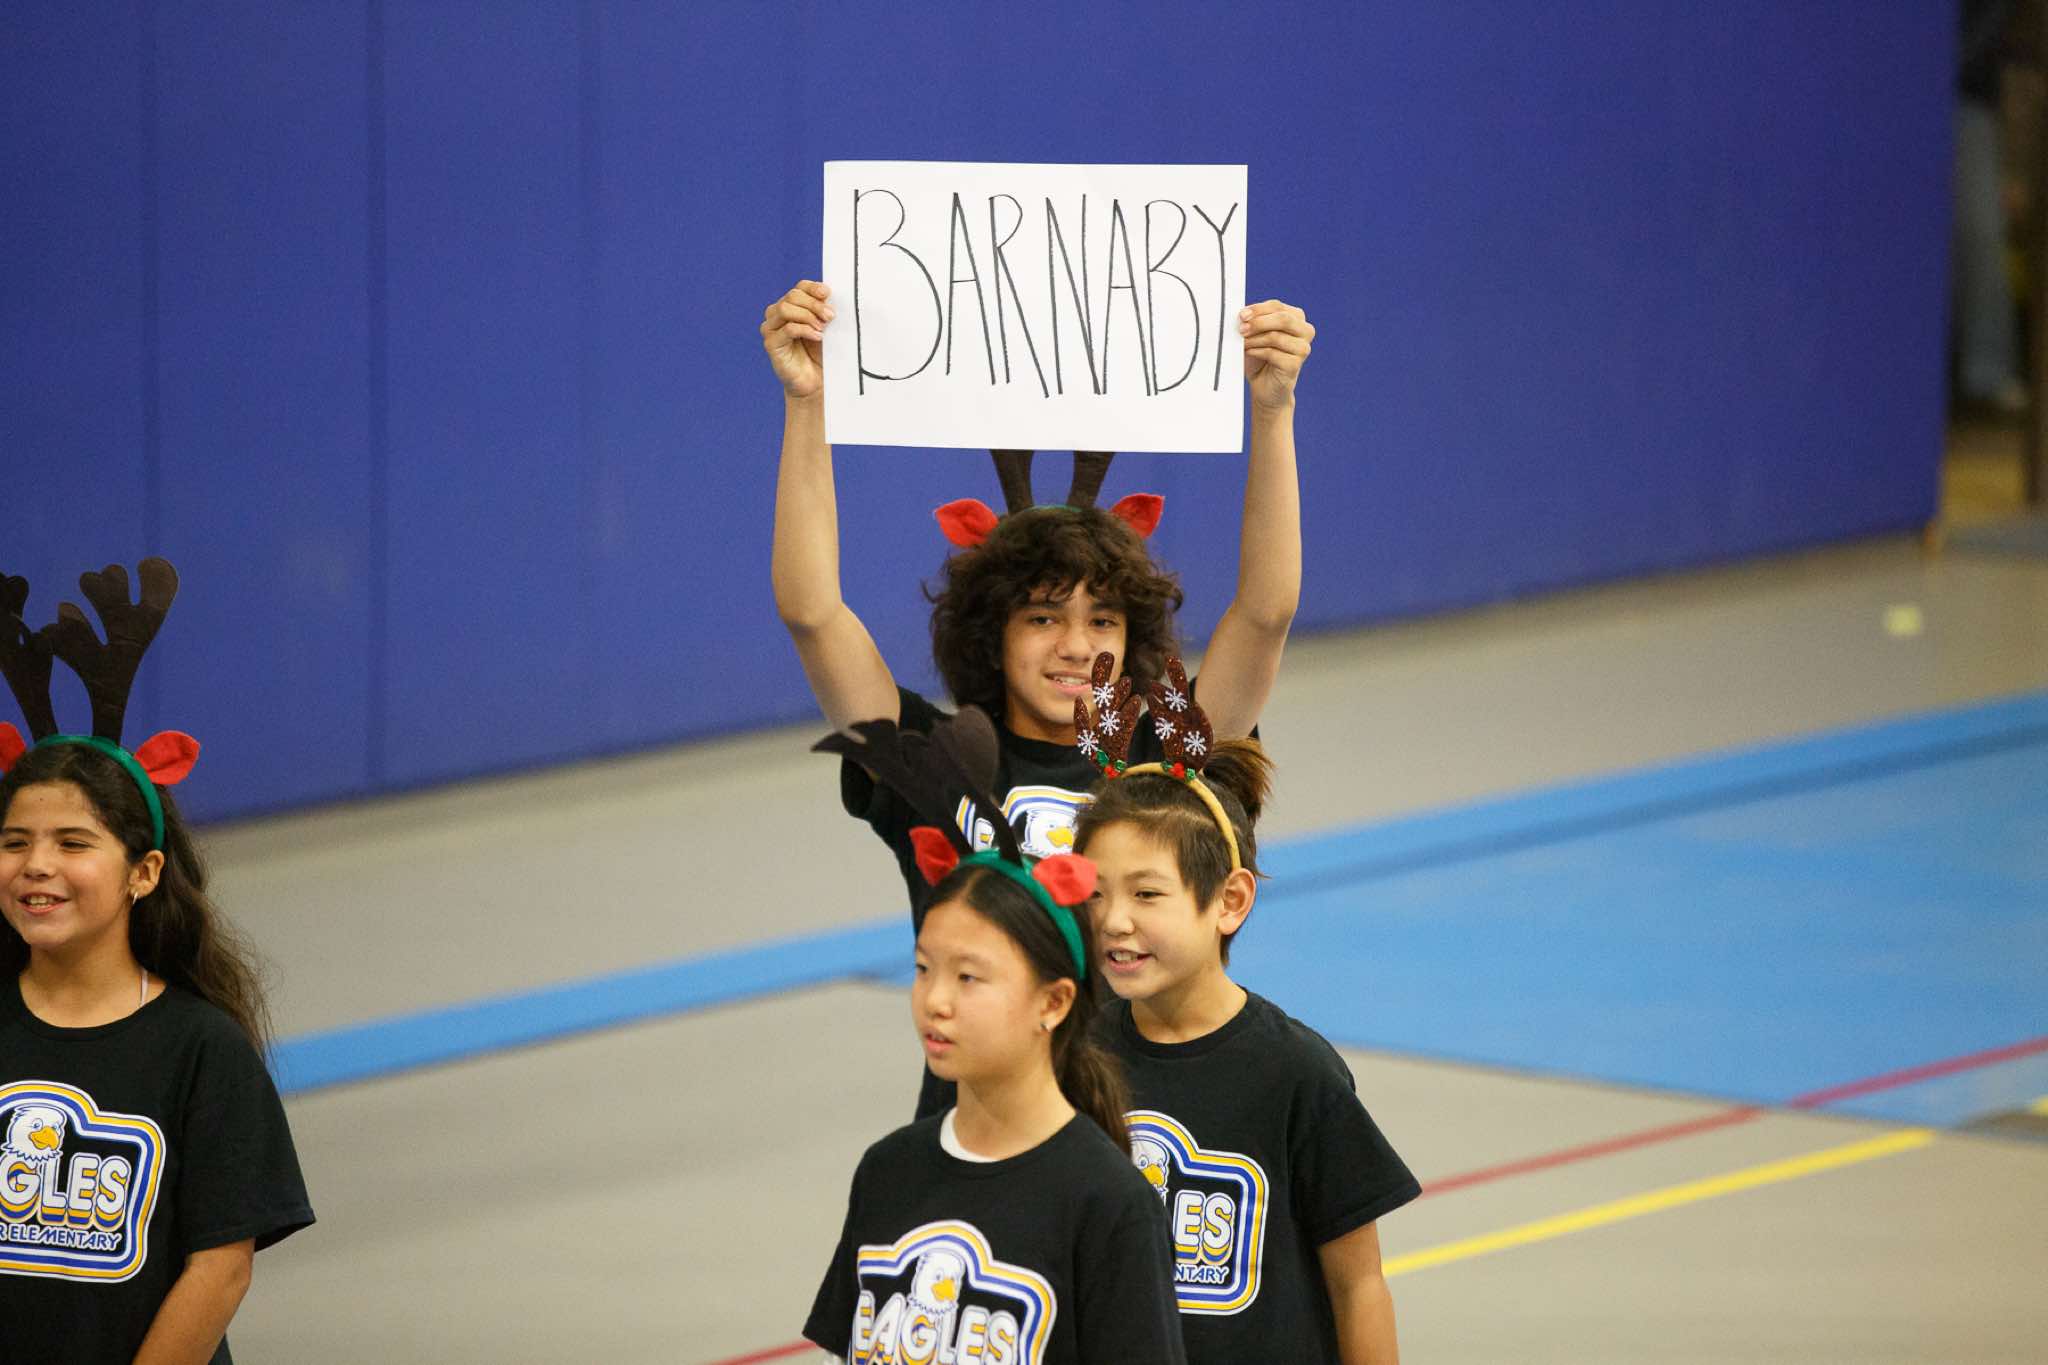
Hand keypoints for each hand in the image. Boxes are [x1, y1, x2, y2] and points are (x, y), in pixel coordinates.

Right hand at [762, 280, 832, 399]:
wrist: (815, 382)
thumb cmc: (820, 354)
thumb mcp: (825, 328)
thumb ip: (824, 311)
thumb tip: (829, 296)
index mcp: (790, 306)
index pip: (799, 288)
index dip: (813, 288)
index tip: (828, 294)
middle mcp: (776, 314)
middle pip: (792, 296)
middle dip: (814, 304)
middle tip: (831, 316)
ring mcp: (771, 329)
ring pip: (785, 309)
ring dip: (808, 316)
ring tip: (822, 328)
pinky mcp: (771, 344)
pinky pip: (787, 329)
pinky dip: (805, 330)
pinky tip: (818, 337)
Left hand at [1241, 300, 1312, 410]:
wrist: (1264, 386)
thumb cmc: (1260, 358)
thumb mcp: (1256, 334)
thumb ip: (1253, 321)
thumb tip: (1243, 315)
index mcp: (1296, 318)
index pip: (1277, 306)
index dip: (1258, 309)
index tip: (1241, 315)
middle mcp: (1305, 331)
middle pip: (1283, 319)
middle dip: (1258, 323)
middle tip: (1241, 329)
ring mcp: (1303, 348)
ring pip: (1276, 337)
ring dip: (1254, 339)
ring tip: (1243, 344)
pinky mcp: (1295, 365)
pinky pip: (1273, 353)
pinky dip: (1257, 352)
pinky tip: (1250, 353)